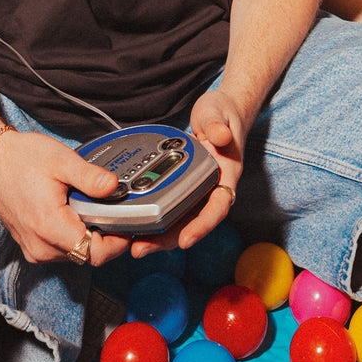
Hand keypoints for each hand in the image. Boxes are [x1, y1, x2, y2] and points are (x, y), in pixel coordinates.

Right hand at [0, 128, 131, 266]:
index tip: (125, 224)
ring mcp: (35, 249)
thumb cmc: (22, 159)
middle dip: (105, 235)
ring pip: (76, 253)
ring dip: (89, 235)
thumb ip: (90, 177)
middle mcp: (40, 246)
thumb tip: (115, 187)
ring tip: (90, 207)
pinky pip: (62, 249)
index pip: (93, 253)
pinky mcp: (32, 246)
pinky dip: (74, 235)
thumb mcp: (62, 160)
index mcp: (49, 227)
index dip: (115, 241)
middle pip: (87, 255)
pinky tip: (75, 212)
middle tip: (111, 209)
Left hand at [129, 88, 246, 258]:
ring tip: (134, 246)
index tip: (185, 240)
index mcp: (226, 175)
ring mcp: (197, 189)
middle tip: (142, 249)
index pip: (217, 207)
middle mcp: (212, 188)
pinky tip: (135, 225)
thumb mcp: (218, 113)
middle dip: (169, 240)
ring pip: (180, 220)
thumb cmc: (221, 113)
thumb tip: (220, 137)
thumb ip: (218, 125)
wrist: (217, 112)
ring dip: (159, 236)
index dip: (202, 226)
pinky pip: (170, 206)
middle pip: (193, 222)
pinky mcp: (183, 186)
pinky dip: (155, 218)